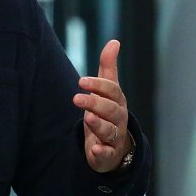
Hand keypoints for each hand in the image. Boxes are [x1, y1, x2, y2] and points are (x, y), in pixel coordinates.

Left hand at [73, 40, 131, 172]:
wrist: (115, 147)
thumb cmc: (107, 112)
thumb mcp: (108, 90)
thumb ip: (108, 67)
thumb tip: (114, 41)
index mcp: (118, 101)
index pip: (112, 90)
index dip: (98, 85)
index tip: (81, 81)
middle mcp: (119, 118)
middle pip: (110, 109)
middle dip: (94, 103)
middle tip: (76, 98)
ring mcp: (115, 137)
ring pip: (109, 130)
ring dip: (98, 124)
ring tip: (87, 118)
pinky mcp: (108, 154)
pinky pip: (107, 154)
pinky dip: (102, 152)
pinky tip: (96, 149)